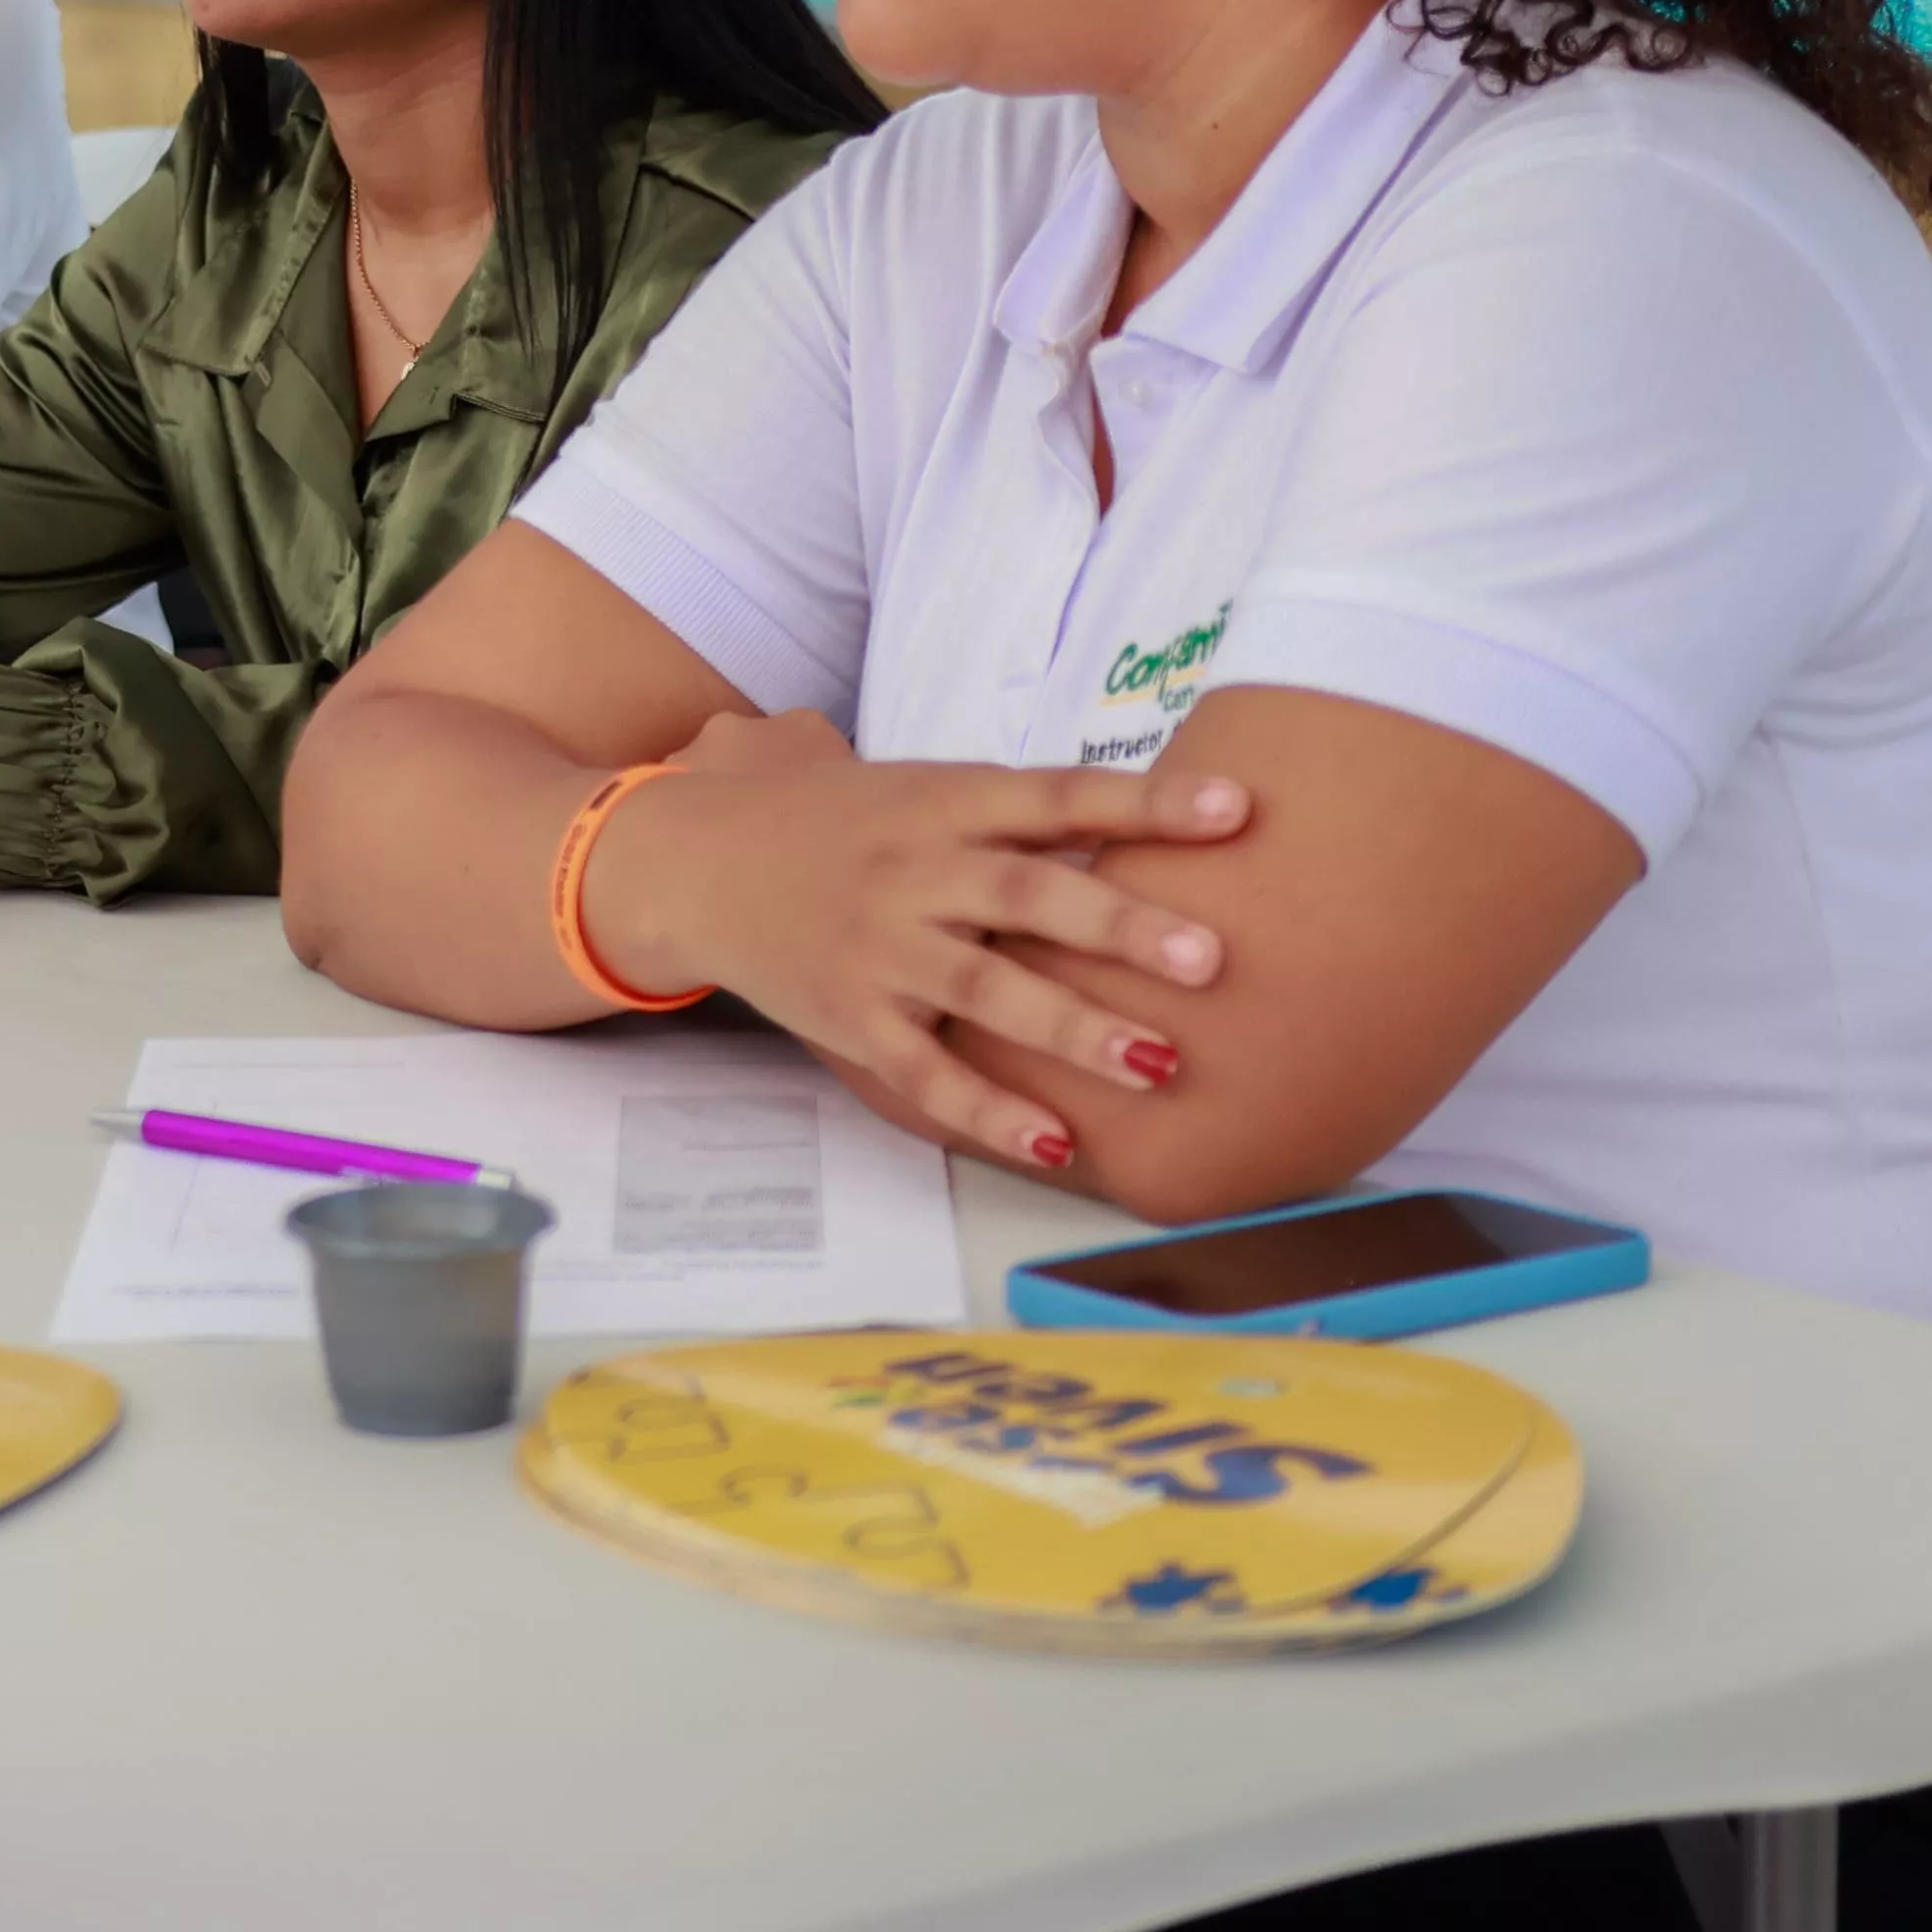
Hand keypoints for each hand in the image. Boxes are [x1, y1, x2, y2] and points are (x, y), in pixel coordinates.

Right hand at [583, 714, 1244, 1174]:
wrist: (693, 857)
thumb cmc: (834, 822)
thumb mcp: (920, 788)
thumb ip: (1018, 812)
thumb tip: (1156, 819)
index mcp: (945, 799)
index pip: (1058, 794)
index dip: (1146, 801)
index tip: (1237, 809)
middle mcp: (916, 869)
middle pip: (1027, 893)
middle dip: (1119, 925)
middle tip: (1210, 957)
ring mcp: (880, 947)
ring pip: (986, 989)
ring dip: (1074, 1028)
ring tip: (1160, 1063)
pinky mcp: (851, 1018)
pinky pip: (927, 1073)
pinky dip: (990, 1110)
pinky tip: (1056, 1142)